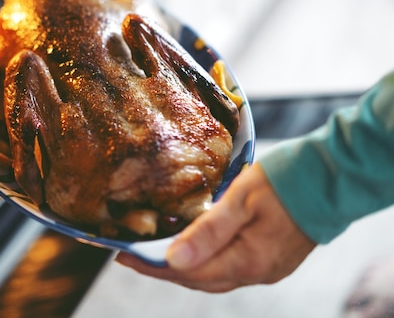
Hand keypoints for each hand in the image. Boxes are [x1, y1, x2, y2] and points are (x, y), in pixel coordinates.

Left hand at [116, 163, 315, 292]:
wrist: (331, 177)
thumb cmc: (285, 180)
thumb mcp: (241, 199)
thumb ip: (208, 231)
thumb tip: (173, 260)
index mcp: (247, 260)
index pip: (188, 272)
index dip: (153, 266)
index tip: (125, 257)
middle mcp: (256, 272)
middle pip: (198, 279)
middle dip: (163, 269)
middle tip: (133, 256)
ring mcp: (265, 268)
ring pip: (213, 277)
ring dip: (184, 267)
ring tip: (155, 254)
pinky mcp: (270, 260)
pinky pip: (228, 268)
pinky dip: (205, 262)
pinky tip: (193, 250)